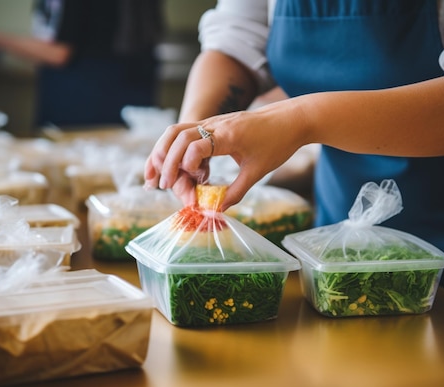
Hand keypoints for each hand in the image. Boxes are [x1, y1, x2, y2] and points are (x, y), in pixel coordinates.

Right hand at [144, 104, 305, 210]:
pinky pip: (183, 132)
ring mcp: (211, 122)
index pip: (196, 145)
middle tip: (161, 186)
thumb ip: (236, 191)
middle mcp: (216, 124)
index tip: (188, 186)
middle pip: (178, 136)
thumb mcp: (258, 171)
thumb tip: (216, 210)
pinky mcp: (211, 124)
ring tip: (153, 176)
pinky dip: (172, 148)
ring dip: (161, 152)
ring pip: (175, 131)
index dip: (186, 165)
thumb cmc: (277, 143)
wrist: (290, 119)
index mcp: (229, 135)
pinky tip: (171, 168)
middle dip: (165, 162)